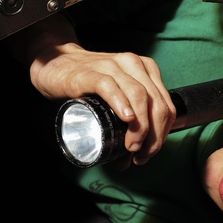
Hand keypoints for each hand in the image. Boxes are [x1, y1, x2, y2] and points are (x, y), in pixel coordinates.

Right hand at [15, 15, 176, 164]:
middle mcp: (133, 64)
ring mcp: (112, 66)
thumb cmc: (88, 84)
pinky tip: (125, 119)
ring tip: (131, 146)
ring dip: (140, 127)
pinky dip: (121, 104)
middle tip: (140, 155)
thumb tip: (131, 159)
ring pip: (139, 96)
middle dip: (154, 135)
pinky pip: (110, 86)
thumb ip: (128, 121)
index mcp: (146, 69)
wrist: (56, 63)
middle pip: (156, 103)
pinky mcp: (90, 73)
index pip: (166, 105)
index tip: (149, 152)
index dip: (163, 134)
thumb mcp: (116, 96)